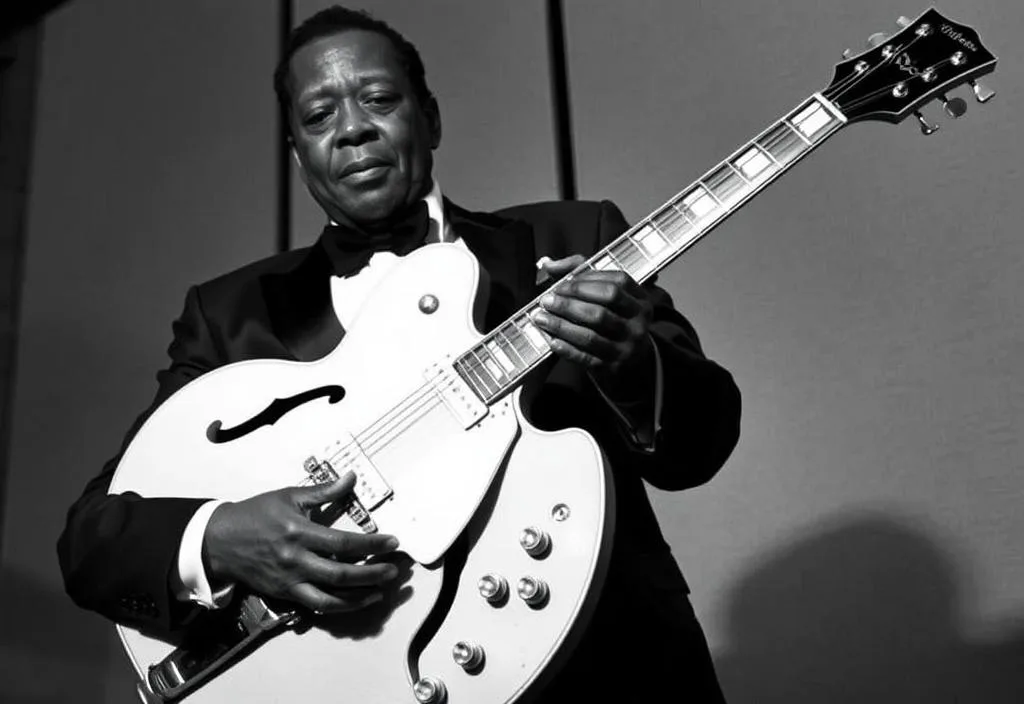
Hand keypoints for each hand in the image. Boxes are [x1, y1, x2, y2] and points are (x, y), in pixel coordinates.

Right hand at [203, 472, 399, 613]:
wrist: (220, 541)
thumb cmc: (255, 515)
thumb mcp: (289, 496)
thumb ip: (324, 491)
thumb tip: (351, 477)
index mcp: (299, 532)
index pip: (343, 542)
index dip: (372, 544)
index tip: (392, 542)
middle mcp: (296, 560)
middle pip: (341, 574)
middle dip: (372, 573)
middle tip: (393, 571)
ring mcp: (290, 580)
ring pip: (330, 598)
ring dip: (359, 597)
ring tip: (380, 591)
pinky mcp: (285, 594)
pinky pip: (315, 606)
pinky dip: (338, 606)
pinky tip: (355, 601)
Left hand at [532, 255, 654, 387]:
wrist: (635, 361)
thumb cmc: (616, 319)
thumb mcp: (610, 295)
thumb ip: (582, 273)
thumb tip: (549, 263)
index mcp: (640, 301)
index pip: (616, 284)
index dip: (585, 281)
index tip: (562, 284)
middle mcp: (637, 324)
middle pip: (601, 310)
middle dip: (569, 304)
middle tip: (546, 300)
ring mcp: (626, 348)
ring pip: (590, 336)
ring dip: (560, 326)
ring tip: (540, 318)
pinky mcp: (613, 368)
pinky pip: (585, 358)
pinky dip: (566, 348)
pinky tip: (551, 340)